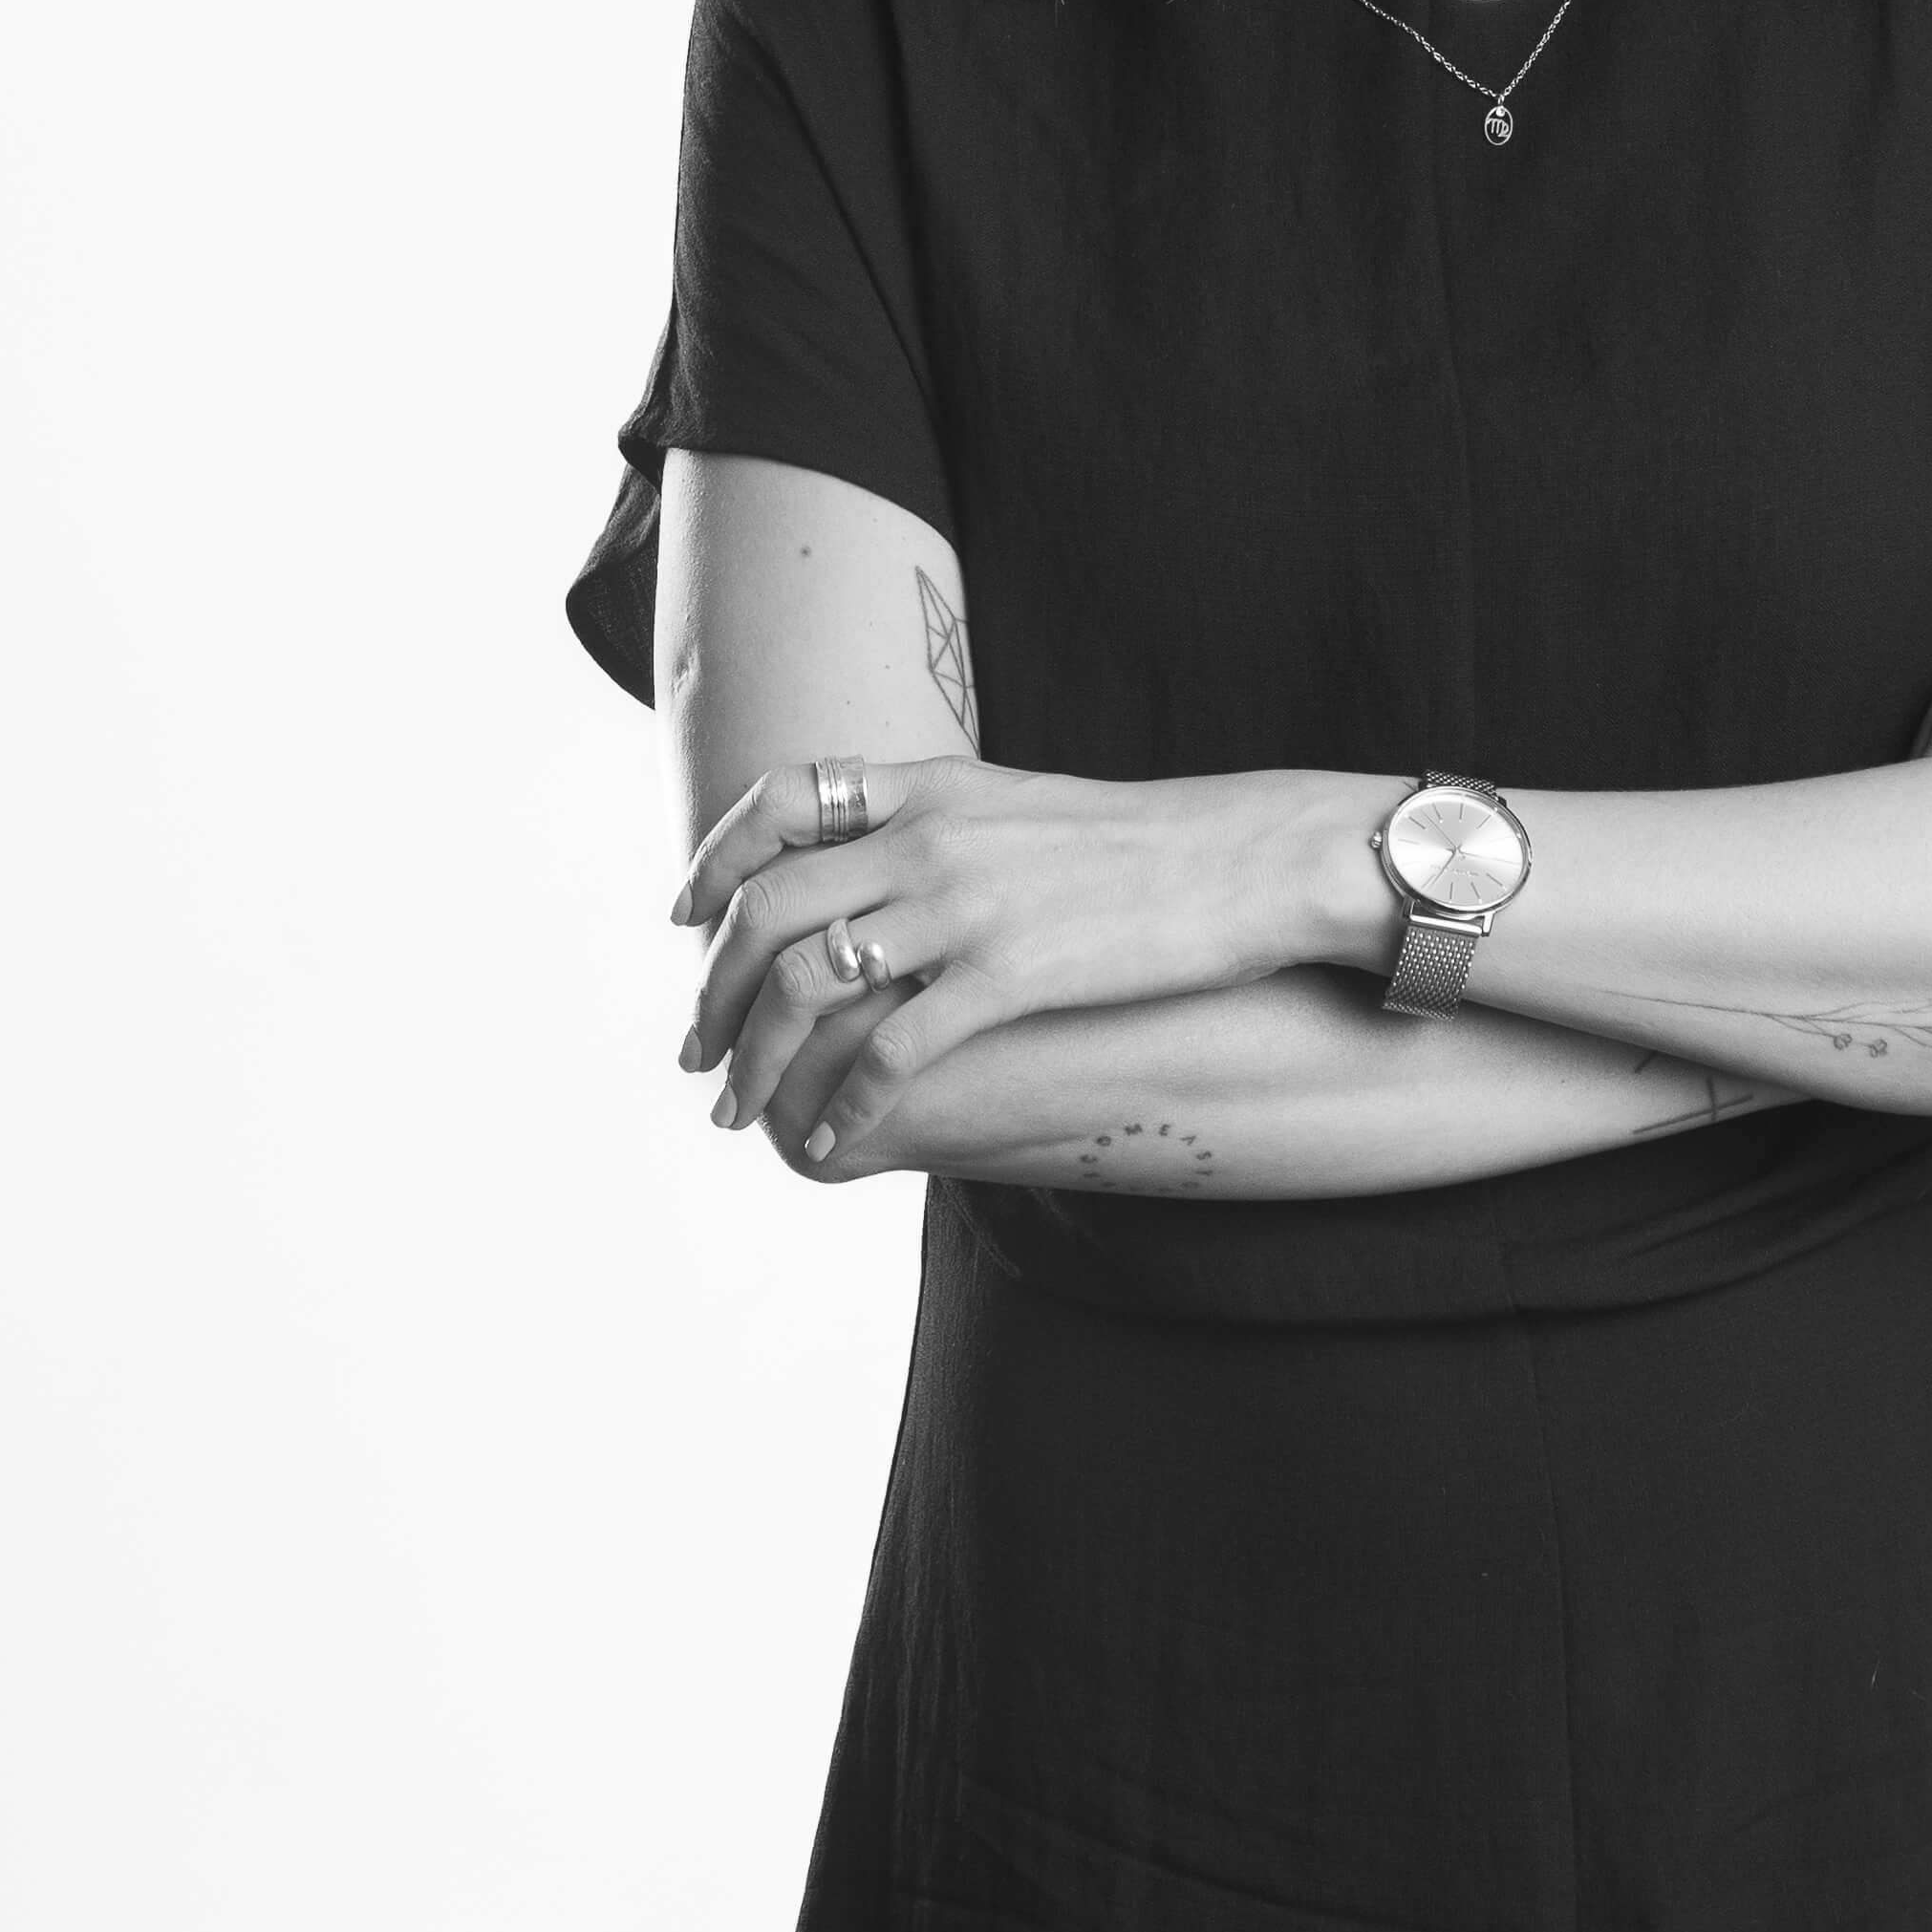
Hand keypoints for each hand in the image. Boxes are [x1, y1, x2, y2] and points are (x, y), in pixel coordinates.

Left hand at [673, 755, 1354, 1163]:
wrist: (1244, 858)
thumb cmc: (1142, 845)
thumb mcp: (1021, 808)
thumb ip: (940, 825)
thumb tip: (876, 866)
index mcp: (929, 788)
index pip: (777, 801)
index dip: (715, 860)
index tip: (686, 918)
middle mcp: (929, 837)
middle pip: (767, 907)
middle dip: (712, 991)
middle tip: (697, 1053)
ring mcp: (965, 905)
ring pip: (808, 982)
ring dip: (757, 1060)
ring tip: (740, 1111)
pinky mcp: (1010, 973)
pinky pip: (894, 1048)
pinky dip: (849, 1104)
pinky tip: (834, 1143)